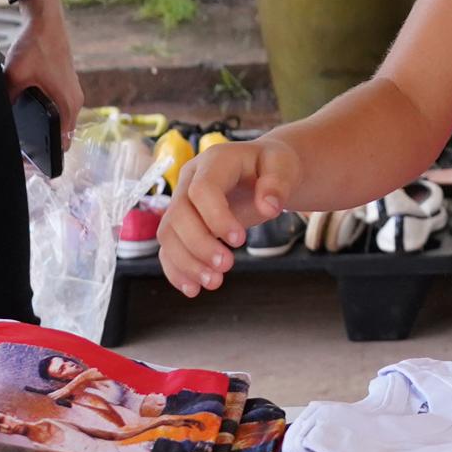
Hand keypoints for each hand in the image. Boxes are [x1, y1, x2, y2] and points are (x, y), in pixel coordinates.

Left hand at [4, 1, 82, 145]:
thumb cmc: (36, 46)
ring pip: (60, 123)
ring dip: (45, 130)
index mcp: (67, 105)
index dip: (47, 158)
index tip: (29, 163)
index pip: (63, 145)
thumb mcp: (14, 76)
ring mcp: (71, 93)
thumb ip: (7, 100)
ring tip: (22, 135)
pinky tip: (27, 112)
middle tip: (20, 153)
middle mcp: (74, 102)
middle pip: (62, 136)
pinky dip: (47, 116)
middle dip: (43, 146)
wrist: (46, 22)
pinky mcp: (66, 85)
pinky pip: (58, 109)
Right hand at [160, 135, 297, 294]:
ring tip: (213, 283)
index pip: (202, 189)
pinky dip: (177, 270)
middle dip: (200, 245)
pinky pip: (169, 248)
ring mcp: (181, 203)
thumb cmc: (273, 167)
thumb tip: (269, 206)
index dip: (216, 217)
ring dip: (187, 263)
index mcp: (214, 162)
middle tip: (227, 266)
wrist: (262, 171)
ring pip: (168, 235)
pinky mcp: (182, 225)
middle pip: (179, 214)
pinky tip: (193, 289)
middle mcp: (189, 181)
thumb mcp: (284, 166)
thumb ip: (278, 184)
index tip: (240, 240)